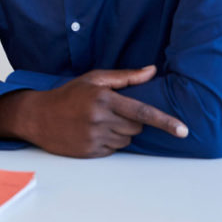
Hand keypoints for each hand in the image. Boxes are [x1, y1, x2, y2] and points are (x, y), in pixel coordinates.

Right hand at [0, 65, 187, 157]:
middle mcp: (100, 119)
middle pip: (136, 127)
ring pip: (127, 140)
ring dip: (121, 133)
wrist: (38, 116)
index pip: (142, 111)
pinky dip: (109, 142)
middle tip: (112, 112)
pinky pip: (114, 150)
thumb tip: (152, 70)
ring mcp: (94, 137)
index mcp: (103, 98)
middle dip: (132, 121)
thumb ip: (125, 76)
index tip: (183, 130)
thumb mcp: (94, 78)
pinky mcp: (90, 151)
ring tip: (99, 122)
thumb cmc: (68, 94)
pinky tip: (92, 132)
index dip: (165, 121)